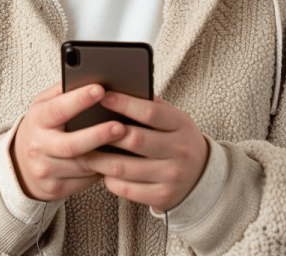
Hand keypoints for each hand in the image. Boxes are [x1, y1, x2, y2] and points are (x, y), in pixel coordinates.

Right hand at [10, 81, 126, 200]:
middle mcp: (38, 146)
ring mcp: (46, 170)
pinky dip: (101, 169)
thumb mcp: (44, 104)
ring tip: (126, 144)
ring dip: (106, 155)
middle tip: (121, 126)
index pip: (58, 109)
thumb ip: (63, 91)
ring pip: (81, 165)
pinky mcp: (55, 189)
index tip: (100, 89)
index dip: (79, 100)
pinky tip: (116, 159)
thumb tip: (90, 75)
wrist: (20, 165)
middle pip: (71, 144)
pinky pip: (83, 181)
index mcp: (37, 119)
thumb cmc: (42, 126)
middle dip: (97, 135)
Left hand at [78, 92, 209, 212]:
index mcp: (180, 124)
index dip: (123, 104)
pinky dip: (111, 181)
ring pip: (126, 169)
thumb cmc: (177, 138)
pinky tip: (102, 172)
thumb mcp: (173, 118)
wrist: (202, 174)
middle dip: (106, 134)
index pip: (149, 112)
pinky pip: (129, 190)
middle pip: (135, 140)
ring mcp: (172, 176)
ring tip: (84, 152)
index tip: (102, 96)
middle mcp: (179, 150)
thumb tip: (117, 88)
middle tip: (83, 128)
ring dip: (100, 161)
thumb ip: (150, 105)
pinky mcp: (163, 197)